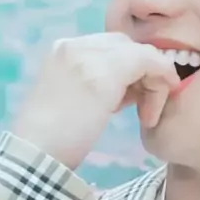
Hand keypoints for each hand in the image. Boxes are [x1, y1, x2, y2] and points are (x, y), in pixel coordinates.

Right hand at [11, 32, 179, 169]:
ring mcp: (91, 55)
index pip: (110, 47)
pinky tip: (161, 100)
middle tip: (145, 105)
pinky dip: (161, 76)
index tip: (134, 100)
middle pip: (126, 46)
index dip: (130, 69)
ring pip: (139, 53)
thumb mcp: (77, 98)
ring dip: (152, 80)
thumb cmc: (55, 136)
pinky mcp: (107, 72)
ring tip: (147, 114)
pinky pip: (148, 61)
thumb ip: (100, 83)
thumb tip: (133, 84)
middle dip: (144, 71)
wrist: (38, 154)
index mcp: (64, 50)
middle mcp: (76, 45)